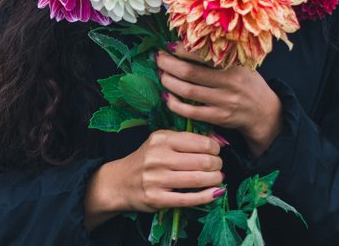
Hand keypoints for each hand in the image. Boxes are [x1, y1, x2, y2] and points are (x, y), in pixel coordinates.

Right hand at [110, 129, 225, 212]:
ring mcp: (157, 179)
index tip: (217, 152)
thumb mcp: (161, 141)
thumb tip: (217, 141)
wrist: (119, 182)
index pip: (200, 142)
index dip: (215, 149)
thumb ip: (185, 140)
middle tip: (218, 167)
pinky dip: (207, 196)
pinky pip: (188, 199)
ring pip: (198, 179)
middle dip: (217, 165)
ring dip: (215, 179)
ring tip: (218, 178)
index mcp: (162, 138)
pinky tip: (216, 193)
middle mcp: (158, 157)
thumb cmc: (146, 160)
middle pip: (202, 161)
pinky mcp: (156, 199)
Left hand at [155, 43, 283, 156]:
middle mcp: (228, 82)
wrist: (264, 111)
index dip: (180, 49)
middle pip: (189, 72)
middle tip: (158, 58)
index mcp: (233, 64)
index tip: (168, 46)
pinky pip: (191, 111)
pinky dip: (175, 104)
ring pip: (187, 91)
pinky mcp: (219, 118)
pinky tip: (167, 96)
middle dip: (168, 64)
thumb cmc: (247, 82)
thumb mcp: (241, 63)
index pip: (201, 53)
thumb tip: (186, 43)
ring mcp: (223, 101)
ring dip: (168, 82)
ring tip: (161, 74)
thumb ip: (220, 55)